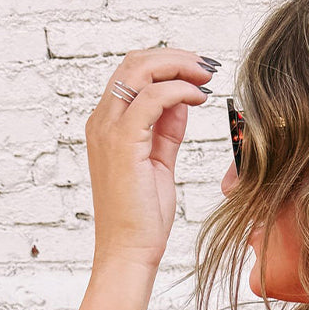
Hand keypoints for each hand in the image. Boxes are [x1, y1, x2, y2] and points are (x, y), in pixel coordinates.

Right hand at [84, 46, 217, 272]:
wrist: (128, 251)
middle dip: (174, 58)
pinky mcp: (124, 142)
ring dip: (178, 67)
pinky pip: (152, 98)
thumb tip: (182, 102)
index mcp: (107, 126)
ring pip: (140, 71)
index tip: (198, 73)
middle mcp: (102, 122)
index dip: (166, 65)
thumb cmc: (142, 218)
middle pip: (134, 63)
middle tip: (206, 67)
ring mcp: (109, 130)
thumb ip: (167, 130)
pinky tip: (199, 99)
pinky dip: (179, 91)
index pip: (132, 75)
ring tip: (206, 78)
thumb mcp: (159, 163)